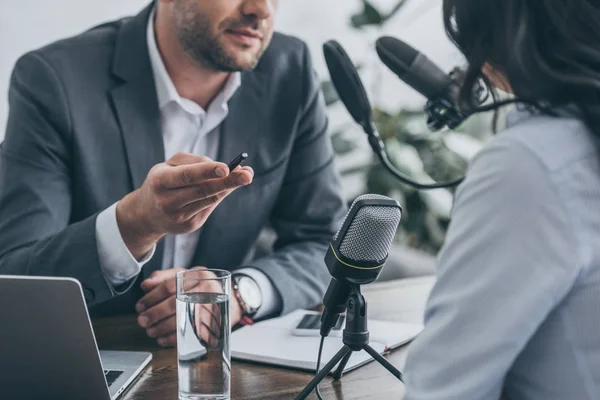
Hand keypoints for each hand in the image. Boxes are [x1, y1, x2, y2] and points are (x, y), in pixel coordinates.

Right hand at [117, 152, 253, 258]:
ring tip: (245, 175)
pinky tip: (226, 187)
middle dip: (228, 181)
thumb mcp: (169, 165)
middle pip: (203, 191)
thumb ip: (194, 162)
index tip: (227, 167)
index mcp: (160, 181)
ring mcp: (179, 217)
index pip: (187, 176)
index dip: (207, 171)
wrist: (146, 214)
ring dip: (229, 187)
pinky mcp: (189, 226)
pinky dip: (220, 195)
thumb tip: (224, 167)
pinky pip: (210, 207)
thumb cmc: (162, 181)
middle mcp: (167, 201)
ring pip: (210, 200)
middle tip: (247, 174)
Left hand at [136, 268, 243, 346]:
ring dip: (162, 327)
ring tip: (151, 330)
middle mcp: (207, 289)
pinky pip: (191, 333)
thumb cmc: (206, 287)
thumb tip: (146, 285)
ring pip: (181, 319)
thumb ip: (167, 277)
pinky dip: (174, 338)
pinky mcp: (214, 324)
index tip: (140, 305)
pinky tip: (163, 339)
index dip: (152, 297)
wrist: (234, 300)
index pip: (170, 286)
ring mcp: (212, 307)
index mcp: (199, 274)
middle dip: (154, 313)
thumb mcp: (189, 276)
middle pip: (174, 303)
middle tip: (142, 320)